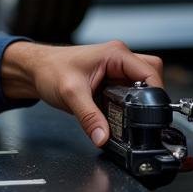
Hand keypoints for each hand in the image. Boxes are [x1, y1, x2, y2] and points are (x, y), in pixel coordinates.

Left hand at [0, 40, 163, 146]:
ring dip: (139, 102)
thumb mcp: (70, 94)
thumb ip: (89, 118)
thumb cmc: (50, 70)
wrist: (36, 71)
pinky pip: (131, 93)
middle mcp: (119, 59)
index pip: (150, 71)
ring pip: (143, 86)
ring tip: (128, 115)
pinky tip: (119, 115)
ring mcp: (117, 70)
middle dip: (151, 98)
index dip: (156, 93)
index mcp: (115, 54)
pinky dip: (129, 106)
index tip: (153, 113)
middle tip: (141, 115)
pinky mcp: (112, 82)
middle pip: (152, 76)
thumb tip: (103, 137)